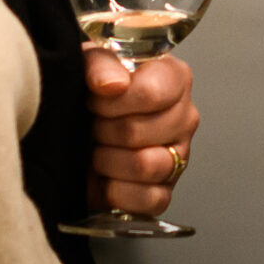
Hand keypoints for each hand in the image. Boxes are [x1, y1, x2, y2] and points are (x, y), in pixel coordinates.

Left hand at [86, 50, 197, 215]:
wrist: (79, 125)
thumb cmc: (94, 92)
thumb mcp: (91, 64)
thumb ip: (101, 64)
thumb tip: (112, 84)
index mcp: (174, 79)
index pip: (148, 93)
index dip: (111, 101)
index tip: (94, 99)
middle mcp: (184, 117)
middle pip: (137, 132)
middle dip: (103, 131)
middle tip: (94, 125)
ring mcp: (179, 157)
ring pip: (144, 166)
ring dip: (108, 160)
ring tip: (100, 149)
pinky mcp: (165, 192)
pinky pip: (148, 200)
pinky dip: (118, 192)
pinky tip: (107, 177)